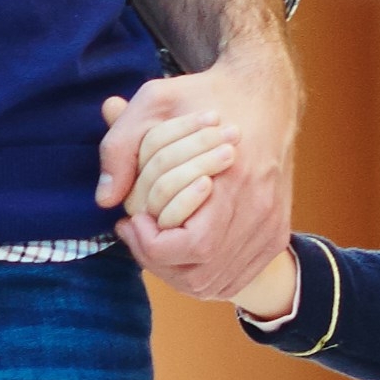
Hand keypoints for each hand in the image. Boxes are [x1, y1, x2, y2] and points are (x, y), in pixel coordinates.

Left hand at [100, 43, 300, 303]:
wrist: (265, 96)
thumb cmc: (206, 96)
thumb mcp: (155, 102)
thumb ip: (121, 146)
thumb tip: (105, 200)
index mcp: (237, 182)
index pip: (191, 246)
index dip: (151, 245)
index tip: (130, 220)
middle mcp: (260, 212)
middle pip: (201, 274)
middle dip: (157, 261)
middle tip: (137, 232)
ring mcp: (270, 228)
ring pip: (216, 283)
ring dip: (177, 271)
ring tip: (155, 241)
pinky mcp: (274, 236)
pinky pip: (235, 277)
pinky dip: (203, 273)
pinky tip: (181, 249)